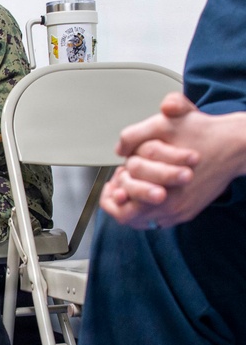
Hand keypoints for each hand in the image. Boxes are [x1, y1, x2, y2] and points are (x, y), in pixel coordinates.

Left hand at [100, 93, 245, 227]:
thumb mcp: (164, 124)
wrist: (236, 145)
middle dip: (119, 200)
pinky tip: (150, 187)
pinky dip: (149, 206)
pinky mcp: (189, 211)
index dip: (111, 196)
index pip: (121, 208)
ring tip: (132, 185)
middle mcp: (171, 208)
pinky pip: (160, 219)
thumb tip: (119, 150)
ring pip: (143, 220)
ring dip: (133, 204)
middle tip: (119, 184)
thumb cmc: (202, 133)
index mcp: (162, 191)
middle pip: (129, 218)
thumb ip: (135, 134)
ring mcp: (181, 212)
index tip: (112, 182)